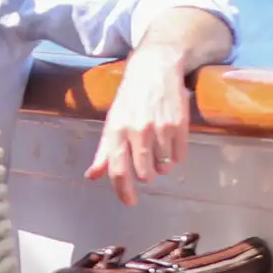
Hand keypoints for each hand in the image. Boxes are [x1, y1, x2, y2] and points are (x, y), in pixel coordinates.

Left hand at [88, 54, 195, 203]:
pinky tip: (170, 141)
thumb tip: (92, 176)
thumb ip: (104, 151)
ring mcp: (160, 129)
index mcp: (116, 131)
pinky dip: (175, 155)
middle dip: (145, 174)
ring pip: (163, 167)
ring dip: (161, 165)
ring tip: (157, 148)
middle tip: (145, 163)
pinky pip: (179, 157)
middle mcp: (137, 132)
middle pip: (143, 173)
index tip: (129, 202)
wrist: (155, 70)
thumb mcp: (112, 121)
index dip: (122, 190)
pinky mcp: (180, 126)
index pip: (117, 169)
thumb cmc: (130, 98)